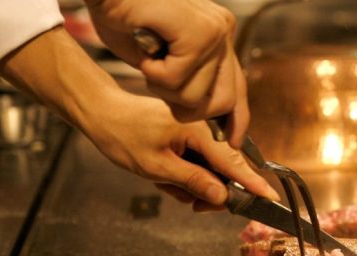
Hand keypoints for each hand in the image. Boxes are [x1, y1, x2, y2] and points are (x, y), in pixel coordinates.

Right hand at [84, 0, 248, 145]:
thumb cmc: (119, 11)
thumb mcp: (159, 54)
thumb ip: (185, 77)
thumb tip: (206, 112)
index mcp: (217, 35)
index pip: (237, 86)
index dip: (236, 118)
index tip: (232, 141)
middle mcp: (222, 31)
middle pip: (223, 101)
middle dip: (188, 108)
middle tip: (159, 81)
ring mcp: (213, 30)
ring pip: (196, 96)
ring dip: (162, 87)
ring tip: (149, 56)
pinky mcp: (198, 32)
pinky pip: (176, 79)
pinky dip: (152, 72)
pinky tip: (144, 45)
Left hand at [84, 90, 277, 208]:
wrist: (103, 114)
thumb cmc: (125, 137)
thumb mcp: (156, 167)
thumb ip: (193, 181)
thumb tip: (222, 196)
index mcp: (199, 132)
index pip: (233, 163)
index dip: (252, 184)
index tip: (270, 198)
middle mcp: (205, 130)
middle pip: (225, 171)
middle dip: (211, 191)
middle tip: (192, 205)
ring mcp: (199, 134)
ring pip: (211, 172)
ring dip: (193, 186)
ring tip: (166, 183)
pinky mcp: (191, 138)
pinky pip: (199, 165)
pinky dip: (186, 177)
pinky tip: (166, 177)